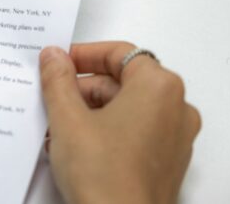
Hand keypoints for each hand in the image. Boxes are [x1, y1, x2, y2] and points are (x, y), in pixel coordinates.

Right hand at [40, 43, 200, 203]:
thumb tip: (54, 56)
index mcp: (159, 87)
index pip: (119, 53)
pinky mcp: (168, 163)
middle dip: (85, 88)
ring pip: (129, 108)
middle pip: (124, 80)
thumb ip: (58, 79)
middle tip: (52, 97)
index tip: (58, 63)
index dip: (84, 55)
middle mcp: (177, 109)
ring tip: (60, 127)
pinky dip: (108, 131)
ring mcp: (176, 138)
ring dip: (93, 111)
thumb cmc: (103, 175)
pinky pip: (136, 132)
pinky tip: (78, 146)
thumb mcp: (67, 118)